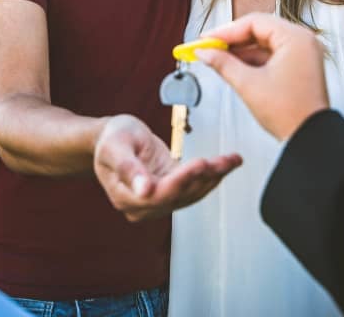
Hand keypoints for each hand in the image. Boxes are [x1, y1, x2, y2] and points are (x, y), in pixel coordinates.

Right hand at [93, 115, 241, 221]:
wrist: (113, 137)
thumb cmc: (112, 139)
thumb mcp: (115, 147)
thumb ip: (127, 168)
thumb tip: (144, 191)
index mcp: (125, 197)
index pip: (158, 194)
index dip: (181, 181)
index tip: (199, 164)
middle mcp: (143, 205)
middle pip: (179, 195)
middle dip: (204, 177)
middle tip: (223, 161)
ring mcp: (158, 200)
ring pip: (191, 192)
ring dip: (214, 176)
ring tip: (231, 160)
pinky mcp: (172, 190)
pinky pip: (195, 186)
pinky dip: (212, 175)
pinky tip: (227, 164)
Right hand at [196, 13, 329, 140]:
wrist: (309, 138)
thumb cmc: (290, 113)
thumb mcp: (248, 84)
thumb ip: (223, 63)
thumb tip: (205, 52)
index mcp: (295, 38)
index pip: (254, 22)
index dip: (226, 31)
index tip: (207, 39)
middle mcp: (302, 41)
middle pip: (259, 30)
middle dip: (232, 40)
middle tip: (209, 47)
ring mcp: (302, 54)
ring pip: (264, 43)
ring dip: (241, 51)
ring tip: (217, 58)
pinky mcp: (299, 66)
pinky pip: (272, 55)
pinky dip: (253, 60)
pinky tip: (235, 67)